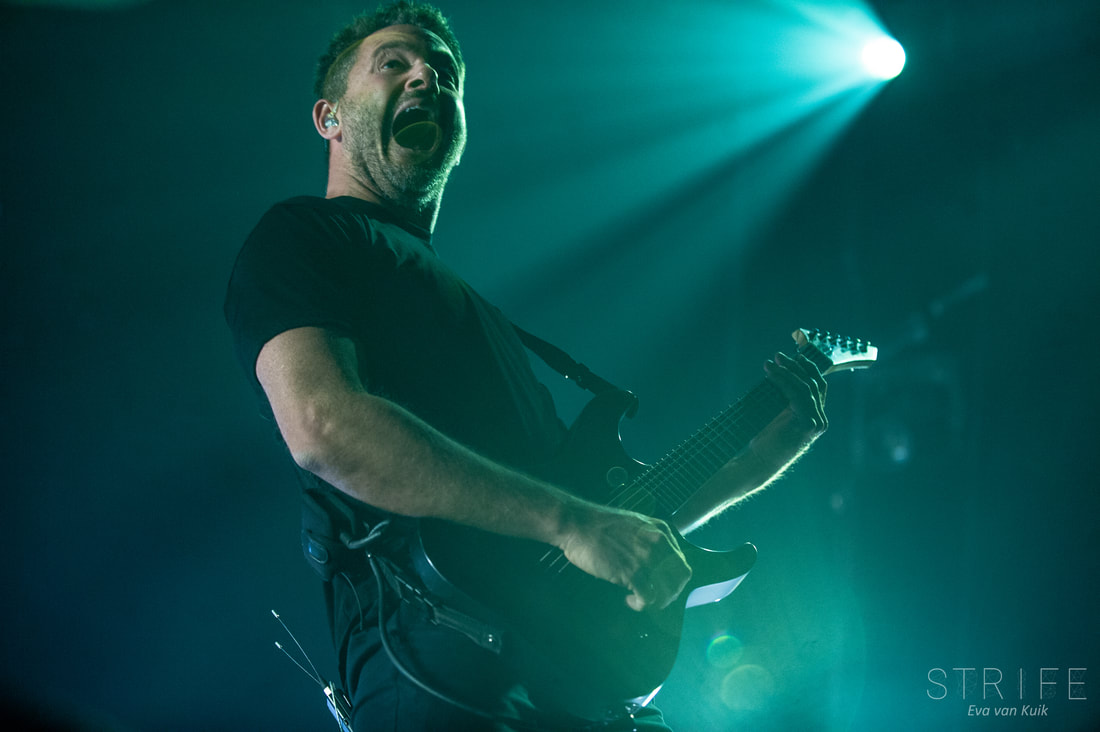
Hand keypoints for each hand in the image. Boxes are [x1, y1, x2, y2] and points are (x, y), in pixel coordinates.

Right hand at [557, 503, 691, 611]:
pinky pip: (648, 597)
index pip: (681, 562)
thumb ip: (649, 539)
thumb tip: (656, 561)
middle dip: (670, 592)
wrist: (577, 523)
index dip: (674, 578)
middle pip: (680, 577)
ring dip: (657, 601)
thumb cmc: (600, 525)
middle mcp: (659, 543)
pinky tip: (630, 600)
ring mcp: (646, 557)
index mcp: (661, 531)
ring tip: (641, 600)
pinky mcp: (631, 572)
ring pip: (667, 590)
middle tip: (655, 597)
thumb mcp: (634, 525)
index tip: (661, 585)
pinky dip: (641, 604)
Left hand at [752, 352, 827, 469]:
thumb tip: (777, 371)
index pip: (818, 386)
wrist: (759, 461)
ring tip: (770, 363)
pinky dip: (784, 381)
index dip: (807, 368)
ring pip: (806, 387)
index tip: (792, 356)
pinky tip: (772, 374)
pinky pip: (798, 395)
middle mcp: (820, 420)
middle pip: (814, 383)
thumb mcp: (776, 413)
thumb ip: (783, 397)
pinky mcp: (809, 424)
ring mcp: (817, 422)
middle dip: (796, 366)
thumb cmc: (764, 438)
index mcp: (815, 416)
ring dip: (787, 371)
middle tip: (778, 356)